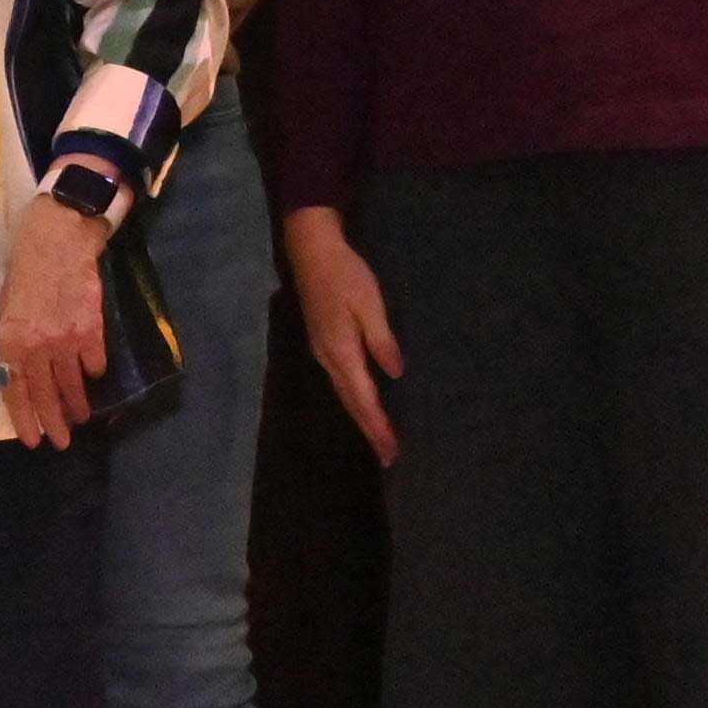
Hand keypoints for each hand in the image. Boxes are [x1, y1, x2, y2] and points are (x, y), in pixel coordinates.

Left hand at [0, 196, 115, 446]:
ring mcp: (64, 340)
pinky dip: (94, 372)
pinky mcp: (91, 330)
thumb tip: (19, 373)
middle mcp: (35, 347)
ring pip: (72, 385)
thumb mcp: (6, 308)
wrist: (57, 240)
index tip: (33, 441)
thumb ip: (13, 341)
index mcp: (8, 342)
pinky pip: (94, 362)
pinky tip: (94, 377)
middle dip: (54, 423)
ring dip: (78, 405)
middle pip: (44, 395)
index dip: (24, 419)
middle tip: (62, 443)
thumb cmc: (25, 270)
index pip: (14, 392)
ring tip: (82, 418)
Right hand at [282, 202, 403, 464]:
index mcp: (342, 350)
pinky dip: (354, 400)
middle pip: (351, 402)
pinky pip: (340, 382)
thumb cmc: (346, 274)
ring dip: (362, 418)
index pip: (363, 398)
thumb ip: (382, 340)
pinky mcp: (323, 344)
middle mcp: (328, 358)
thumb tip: (396, 373)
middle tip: (388, 457)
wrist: (311, 251)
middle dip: (370, 429)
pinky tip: (363, 404)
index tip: (391, 450)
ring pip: (344, 394)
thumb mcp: (371, 304)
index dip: (378, 425)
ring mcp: (322, 352)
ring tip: (378, 438)